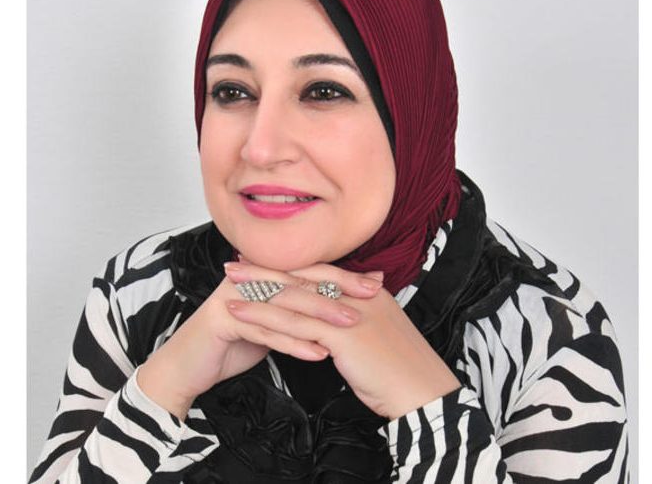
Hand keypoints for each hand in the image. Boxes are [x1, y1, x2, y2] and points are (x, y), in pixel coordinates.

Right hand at [136, 267, 379, 418]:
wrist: (186, 368)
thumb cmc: (230, 345)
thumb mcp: (271, 324)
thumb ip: (299, 311)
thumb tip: (342, 302)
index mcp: (261, 273)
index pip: (307, 269)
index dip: (342, 276)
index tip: (376, 285)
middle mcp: (247, 277)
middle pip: (299, 281)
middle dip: (338, 289)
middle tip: (371, 297)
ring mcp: (233, 296)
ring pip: (284, 304)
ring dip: (320, 316)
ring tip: (351, 326)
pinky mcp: (223, 319)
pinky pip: (265, 331)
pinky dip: (293, 343)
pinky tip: (317, 352)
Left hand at [224, 261, 461, 419]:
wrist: (423, 391)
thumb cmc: (403, 372)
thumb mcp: (380, 337)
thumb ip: (360, 322)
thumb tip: (339, 324)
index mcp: (368, 292)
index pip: (321, 271)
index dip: (290, 266)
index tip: (262, 261)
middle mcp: (358, 295)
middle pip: (304, 275)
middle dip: (266, 269)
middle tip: (234, 263)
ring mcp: (350, 311)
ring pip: (294, 296)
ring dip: (257, 290)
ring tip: (228, 287)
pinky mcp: (341, 334)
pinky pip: (295, 322)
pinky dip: (264, 316)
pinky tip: (242, 315)